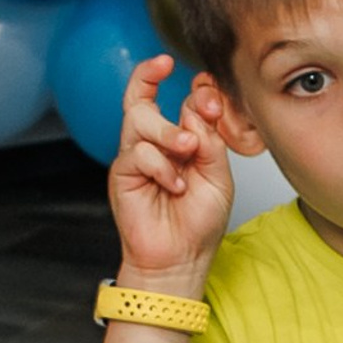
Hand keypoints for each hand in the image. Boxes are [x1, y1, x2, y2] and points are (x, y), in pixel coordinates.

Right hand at [109, 56, 235, 290]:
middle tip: (201, 108)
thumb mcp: (219, 177)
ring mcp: (136, 158)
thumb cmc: (199, 223)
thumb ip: (211, 141)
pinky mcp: (123, 175)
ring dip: (168, 129)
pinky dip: (160, 166)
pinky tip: (175, 186)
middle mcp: (155, 145)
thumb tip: (197, 107)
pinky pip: (137, 152)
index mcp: (181, 141)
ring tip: (187, 149)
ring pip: (139, 119)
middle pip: (144, 98)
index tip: (206, 84)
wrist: (181, 258)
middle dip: (167, 91)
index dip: (193, 89)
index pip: (178, 101)